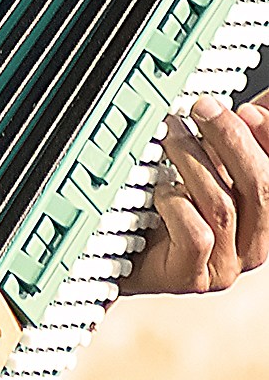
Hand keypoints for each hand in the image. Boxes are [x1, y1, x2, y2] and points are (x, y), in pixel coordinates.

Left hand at [123, 94, 268, 293]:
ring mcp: (226, 264)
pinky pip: (195, 236)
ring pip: (222, 206)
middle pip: (262, 187)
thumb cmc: (172, 205)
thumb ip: (238, 137)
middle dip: (232, 139)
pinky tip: (161, 188)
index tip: (247, 109)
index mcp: (265, 212)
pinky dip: (176, 204)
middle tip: (202, 108)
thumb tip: (262, 102)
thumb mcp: (210, 165)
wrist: (125, 250)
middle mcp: (255, 242)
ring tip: (170, 132)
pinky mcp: (193, 276)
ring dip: (193, 160)